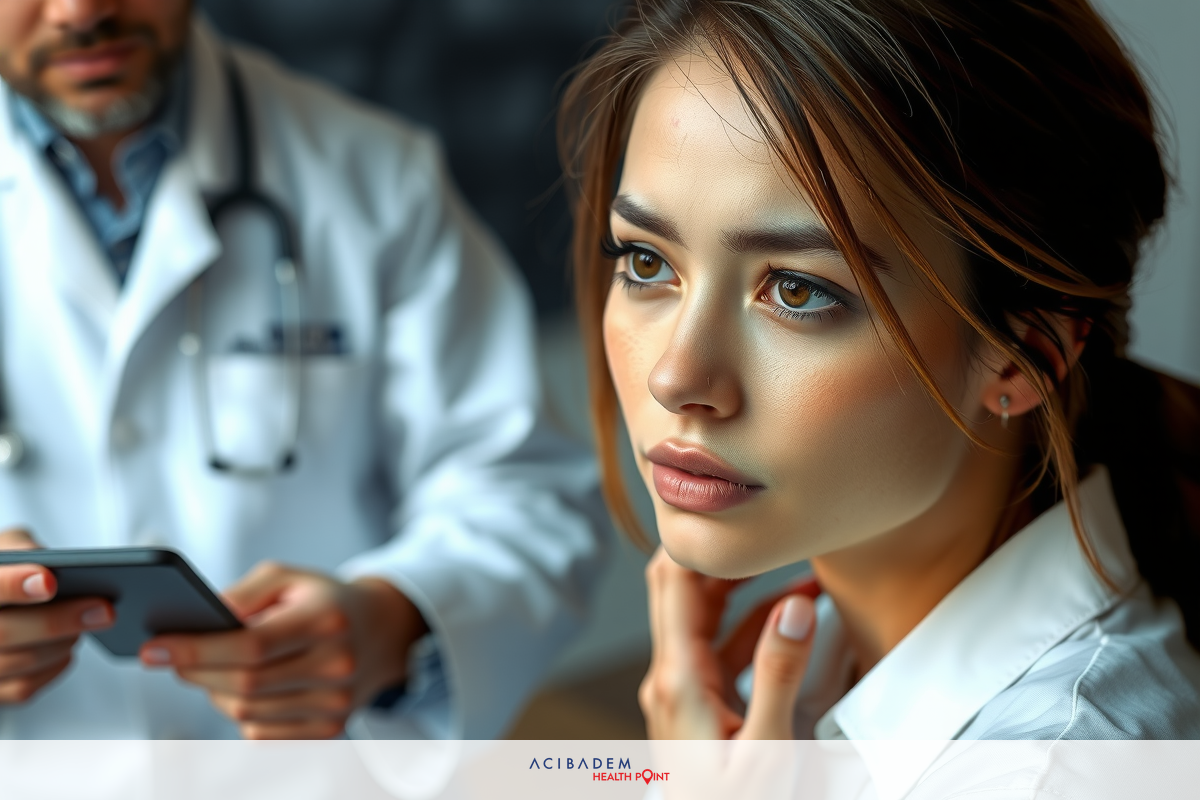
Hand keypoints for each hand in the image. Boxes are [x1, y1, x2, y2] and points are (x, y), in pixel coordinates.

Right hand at [0, 529, 113, 704]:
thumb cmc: (7, 568)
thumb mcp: (10, 547)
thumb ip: (26, 551)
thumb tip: (60, 569)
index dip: (13, 586)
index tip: (50, 581)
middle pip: (3, 633)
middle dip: (57, 621)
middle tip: (105, 608)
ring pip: (19, 662)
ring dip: (62, 642)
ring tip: (93, 620)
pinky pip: (24, 687)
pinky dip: (54, 665)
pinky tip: (68, 646)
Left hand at [140, 562, 427, 738]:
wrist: (381, 632)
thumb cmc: (324, 601)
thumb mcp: (287, 577)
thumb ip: (242, 595)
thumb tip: (200, 624)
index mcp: (327, 620)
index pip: (251, 646)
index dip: (197, 650)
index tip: (155, 648)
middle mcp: (337, 665)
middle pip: (244, 686)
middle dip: (196, 672)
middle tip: (172, 656)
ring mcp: (336, 704)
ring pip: (247, 712)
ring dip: (216, 692)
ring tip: (216, 667)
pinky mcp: (329, 730)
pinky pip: (261, 732)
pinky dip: (242, 712)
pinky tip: (249, 687)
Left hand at [640, 547, 818, 738]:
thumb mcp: (767, 748)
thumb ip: (778, 676)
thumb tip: (795, 609)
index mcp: (678, 678)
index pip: (673, 579)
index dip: (697, 537)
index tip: (736, 513)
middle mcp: (670, 677)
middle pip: (684, 587)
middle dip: (724, 553)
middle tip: (768, 530)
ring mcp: (681, 690)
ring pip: (707, 617)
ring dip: (747, 589)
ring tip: (800, 571)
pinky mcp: (698, 706)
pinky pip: (722, 648)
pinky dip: (754, 627)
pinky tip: (790, 621)